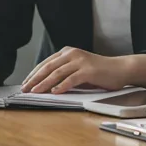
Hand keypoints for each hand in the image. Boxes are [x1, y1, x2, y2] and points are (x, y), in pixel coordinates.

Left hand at [20, 48, 145, 93]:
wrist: (120, 69)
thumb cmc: (99, 73)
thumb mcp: (78, 71)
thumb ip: (64, 74)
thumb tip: (46, 86)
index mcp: (67, 52)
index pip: (45, 63)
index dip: (33, 74)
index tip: (25, 83)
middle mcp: (72, 54)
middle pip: (48, 67)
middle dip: (35, 79)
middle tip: (25, 89)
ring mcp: (80, 61)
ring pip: (57, 73)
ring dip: (44, 83)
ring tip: (35, 92)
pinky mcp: (88, 70)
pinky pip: (72, 78)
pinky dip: (62, 86)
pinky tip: (54, 92)